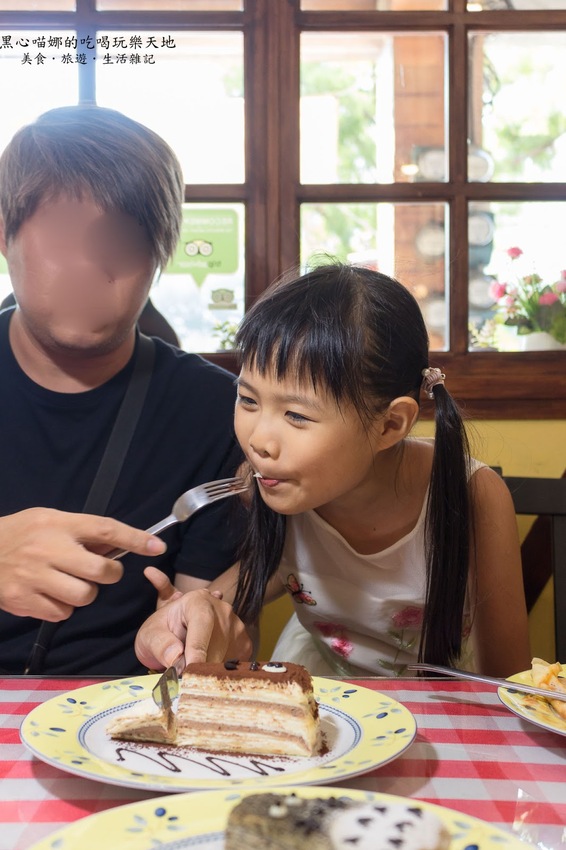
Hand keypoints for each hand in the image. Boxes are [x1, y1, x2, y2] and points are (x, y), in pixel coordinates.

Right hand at [0, 508, 165, 620]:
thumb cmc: (22, 533)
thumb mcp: (51, 520)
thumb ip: (82, 531)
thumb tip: (118, 545)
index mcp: (59, 525)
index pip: (105, 529)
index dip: (135, 539)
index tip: (157, 546)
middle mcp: (48, 550)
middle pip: (100, 571)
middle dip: (108, 575)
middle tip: (99, 571)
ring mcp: (35, 578)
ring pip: (84, 597)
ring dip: (84, 593)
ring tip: (68, 582)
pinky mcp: (24, 601)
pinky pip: (62, 613)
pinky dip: (63, 607)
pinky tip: (50, 593)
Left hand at [135, 585, 252, 669]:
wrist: (177, 632)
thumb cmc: (162, 632)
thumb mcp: (150, 635)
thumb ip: (160, 644)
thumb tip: (176, 658)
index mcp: (197, 601)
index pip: (202, 623)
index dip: (196, 648)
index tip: (188, 671)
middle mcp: (222, 609)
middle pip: (215, 646)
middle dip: (197, 667)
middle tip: (180, 678)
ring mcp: (236, 626)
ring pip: (226, 659)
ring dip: (206, 672)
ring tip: (190, 666)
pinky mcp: (244, 643)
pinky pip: (234, 665)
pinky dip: (217, 673)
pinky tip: (205, 664)